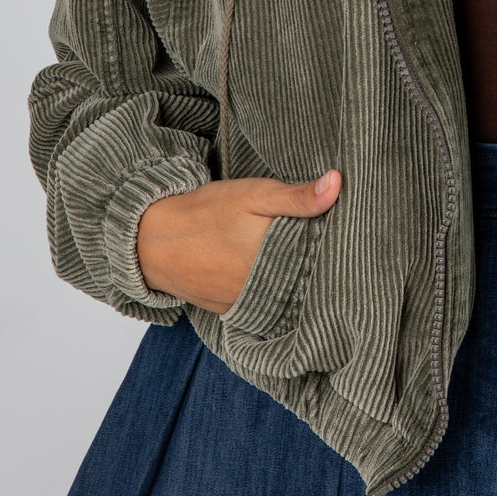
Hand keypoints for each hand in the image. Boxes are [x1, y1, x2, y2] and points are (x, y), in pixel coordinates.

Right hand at [136, 171, 340, 313]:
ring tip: (302, 260)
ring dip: (294, 280)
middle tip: (326, 247)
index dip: (333, 246)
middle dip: (314, 264)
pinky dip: (273, 292)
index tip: (343, 235)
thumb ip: (297, 196)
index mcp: (277, 257)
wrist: (153, 241)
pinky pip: (264, 304)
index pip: (321, 258)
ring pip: (286, 294)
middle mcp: (267, 287)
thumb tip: (337, 184)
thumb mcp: (254, 194)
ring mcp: (249, 303)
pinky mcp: (233, 311)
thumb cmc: (207, 212)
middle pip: (304, 278)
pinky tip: (276, 275)